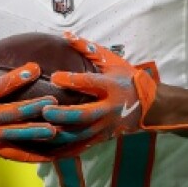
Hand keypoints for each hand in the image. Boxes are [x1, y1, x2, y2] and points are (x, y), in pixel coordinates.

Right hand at [0, 31, 59, 177]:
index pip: (0, 87)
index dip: (18, 77)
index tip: (36, 68)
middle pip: (13, 113)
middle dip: (34, 107)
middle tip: (55, 101)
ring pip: (17, 135)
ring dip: (36, 132)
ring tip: (56, 129)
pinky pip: (16, 155)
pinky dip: (34, 156)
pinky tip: (51, 155)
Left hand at [41, 33, 187, 154]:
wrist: (149, 106)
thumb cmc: (127, 79)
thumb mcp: (112, 61)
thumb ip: (89, 49)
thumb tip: (66, 36)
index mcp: (111, 87)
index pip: (90, 84)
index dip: (73, 81)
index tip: (55, 77)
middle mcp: (109, 108)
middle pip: (83, 115)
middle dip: (63, 115)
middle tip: (44, 110)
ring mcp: (105, 126)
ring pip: (80, 135)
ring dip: (59, 135)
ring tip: (39, 130)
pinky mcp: (102, 138)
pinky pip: (81, 147)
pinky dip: (64, 150)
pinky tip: (47, 150)